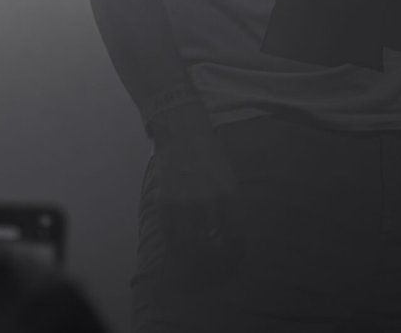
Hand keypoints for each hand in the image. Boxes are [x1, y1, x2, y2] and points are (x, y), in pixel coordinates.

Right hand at [152, 126, 239, 281]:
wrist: (183, 132)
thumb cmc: (209, 156)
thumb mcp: (228, 178)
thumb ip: (229, 207)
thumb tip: (229, 238)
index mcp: (230, 194)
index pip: (235, 236)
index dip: (233, 254)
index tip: (232, 261)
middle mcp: (209, 201)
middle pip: (212, 246)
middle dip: (211, 262)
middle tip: (211, 267)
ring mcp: (185, 203)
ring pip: (189, 245)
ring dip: (191, 258)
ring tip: (193, 263)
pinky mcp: (165, 203)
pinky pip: (169, 235)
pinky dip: (174, 246)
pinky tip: (178, 248)